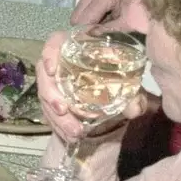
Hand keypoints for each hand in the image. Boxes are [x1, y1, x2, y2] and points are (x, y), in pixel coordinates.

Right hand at [36, 28, 157, 141]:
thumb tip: (134, 108)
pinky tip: (69, 137)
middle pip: (46, 75)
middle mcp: (62, 63)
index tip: (52, 71)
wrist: (116, 92)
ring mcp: (56, 83)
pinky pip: (49, 112)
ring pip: (46, 97)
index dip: (49, 54)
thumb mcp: (128, 82)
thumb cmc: (119, 76)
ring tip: (74, 133)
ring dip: (57, 117)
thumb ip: (133, 94)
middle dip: (51, 95)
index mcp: (78, 48)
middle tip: (62, 110)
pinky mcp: (55, 100)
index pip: (55, 43)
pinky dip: (58, 126)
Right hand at [69, 0, 150, 32]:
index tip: (93, 44)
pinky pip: (84, 7)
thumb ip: (106, 31)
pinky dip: (92, 15)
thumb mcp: (129, 23)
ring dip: (90, 21)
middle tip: (103, 33)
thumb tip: (87, 39)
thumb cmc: (146, 9)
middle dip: (87, 27)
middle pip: (77, 16)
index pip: (84, 19)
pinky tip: (105, 17)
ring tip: (106, 24)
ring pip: (78, 13)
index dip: (87, 34)